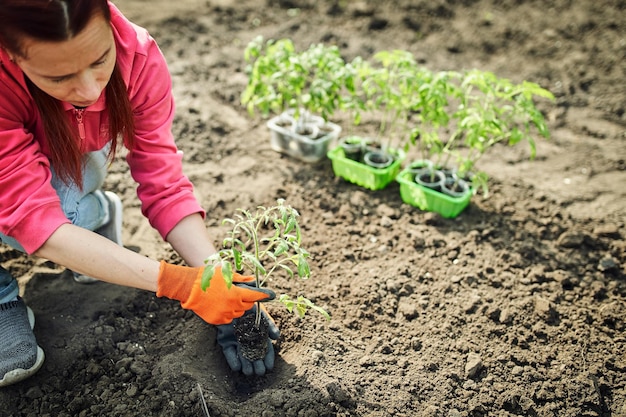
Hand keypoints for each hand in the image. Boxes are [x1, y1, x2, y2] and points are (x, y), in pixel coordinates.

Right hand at [156, 261, 274, 324]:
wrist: (188, 288)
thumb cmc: (207, 277)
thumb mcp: (226, 274)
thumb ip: (241, 279)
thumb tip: (253, 280)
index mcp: (236, 294)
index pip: (256, 296)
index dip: (264, 295)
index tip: (271, 295)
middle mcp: (232, 306)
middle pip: (248, 306)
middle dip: (248, 300)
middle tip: (242, 293)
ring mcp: (224, 315)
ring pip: (239, 313)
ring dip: (238, 307)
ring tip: (228, 298)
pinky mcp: (217, 320)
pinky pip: (228, 318)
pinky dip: (228, 313)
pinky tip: (221, 305)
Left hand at [216, 304, 279, 375]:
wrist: (225, 297)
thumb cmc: (245, 301)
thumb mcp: (259, 311)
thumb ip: (269, 322)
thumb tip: (277, 336)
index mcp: (258, 329)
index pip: (265, 346)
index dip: (268, 356)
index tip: (269, 366)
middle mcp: (248, 335)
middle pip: (254, 352)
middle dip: (257, 363)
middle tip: (260, 371)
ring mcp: (236, 338)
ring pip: (242, 353)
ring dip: (246, 363)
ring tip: (249, 372)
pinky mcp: (224, 339)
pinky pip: (228, 351)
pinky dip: (232, 359)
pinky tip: (237, 367)